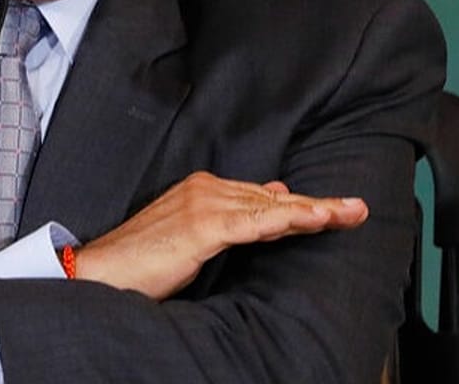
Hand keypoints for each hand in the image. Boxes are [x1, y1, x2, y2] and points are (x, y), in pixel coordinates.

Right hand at [74, 171, 367, 299]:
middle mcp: (206, 187)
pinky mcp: (203, 226)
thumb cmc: (142, 260)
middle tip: (357, 209)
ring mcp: (205, 204)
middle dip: (319, 205)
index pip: (263, 196)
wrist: (101, 271)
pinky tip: (317, 220)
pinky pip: (257, 222)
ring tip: (350, 214)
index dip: (302, 205)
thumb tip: (272, 199)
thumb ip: (231, 218)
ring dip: (316, 211)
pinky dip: (290, 220)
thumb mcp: (193, 236)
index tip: (336, 209)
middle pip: (274, 198)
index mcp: (203, 188)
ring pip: (272, 207)